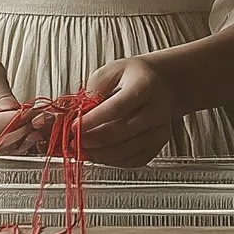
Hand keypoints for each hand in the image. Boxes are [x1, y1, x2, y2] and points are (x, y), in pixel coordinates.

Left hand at [75, 53, 187, 168]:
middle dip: (91, 140)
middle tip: (72, 141)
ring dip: (98, 154)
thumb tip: (79, 115)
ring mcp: (159, 131)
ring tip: (82, 148)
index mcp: (144, 86)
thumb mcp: (110, 72)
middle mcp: (156, 110)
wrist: (162, 84)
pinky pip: (131, 161)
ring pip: (125, 151)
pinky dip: (111, 160)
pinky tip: (99, 152)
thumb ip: (94, 91)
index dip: (91, 122)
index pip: (115, 109)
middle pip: (119, 133)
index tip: (73, 126)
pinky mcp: (157, 146)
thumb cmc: (133, 77)